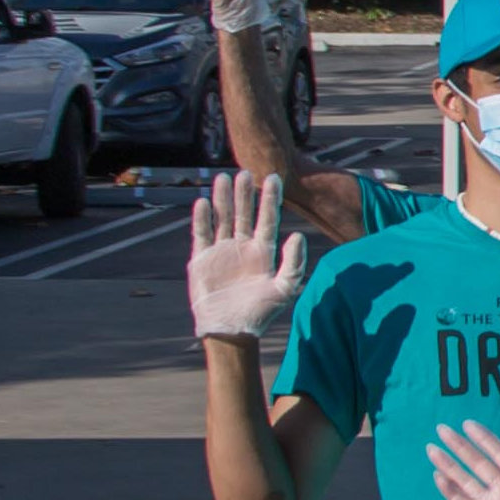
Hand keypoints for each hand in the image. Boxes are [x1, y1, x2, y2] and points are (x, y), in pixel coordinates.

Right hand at [187, 171, 308, 342]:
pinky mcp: (202, 259)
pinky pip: (201, 234)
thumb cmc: (261, 312)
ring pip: (222, 219)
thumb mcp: (284, 288)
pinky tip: (203, 202)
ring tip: (223, 178)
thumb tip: (298, 236)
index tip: (274, 177)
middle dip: (245, 194)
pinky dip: (202, 219)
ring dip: (223, 199)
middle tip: (245, 171)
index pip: (268, 219)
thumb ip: (294, 263)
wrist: (232, 328)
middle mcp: (242, 247)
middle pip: (244, 214)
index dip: (270, 199)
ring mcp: (221, 251)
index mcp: (263, 252)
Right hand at [423, 422, 499, 499]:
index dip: (484, 439)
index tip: (468, 424)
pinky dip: (450, 491)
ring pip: (465, 479)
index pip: (499, 453)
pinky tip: (438, 477)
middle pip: (477, 463)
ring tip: (432, 449)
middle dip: (459, 446)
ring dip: (448, 465)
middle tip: (441, 429)